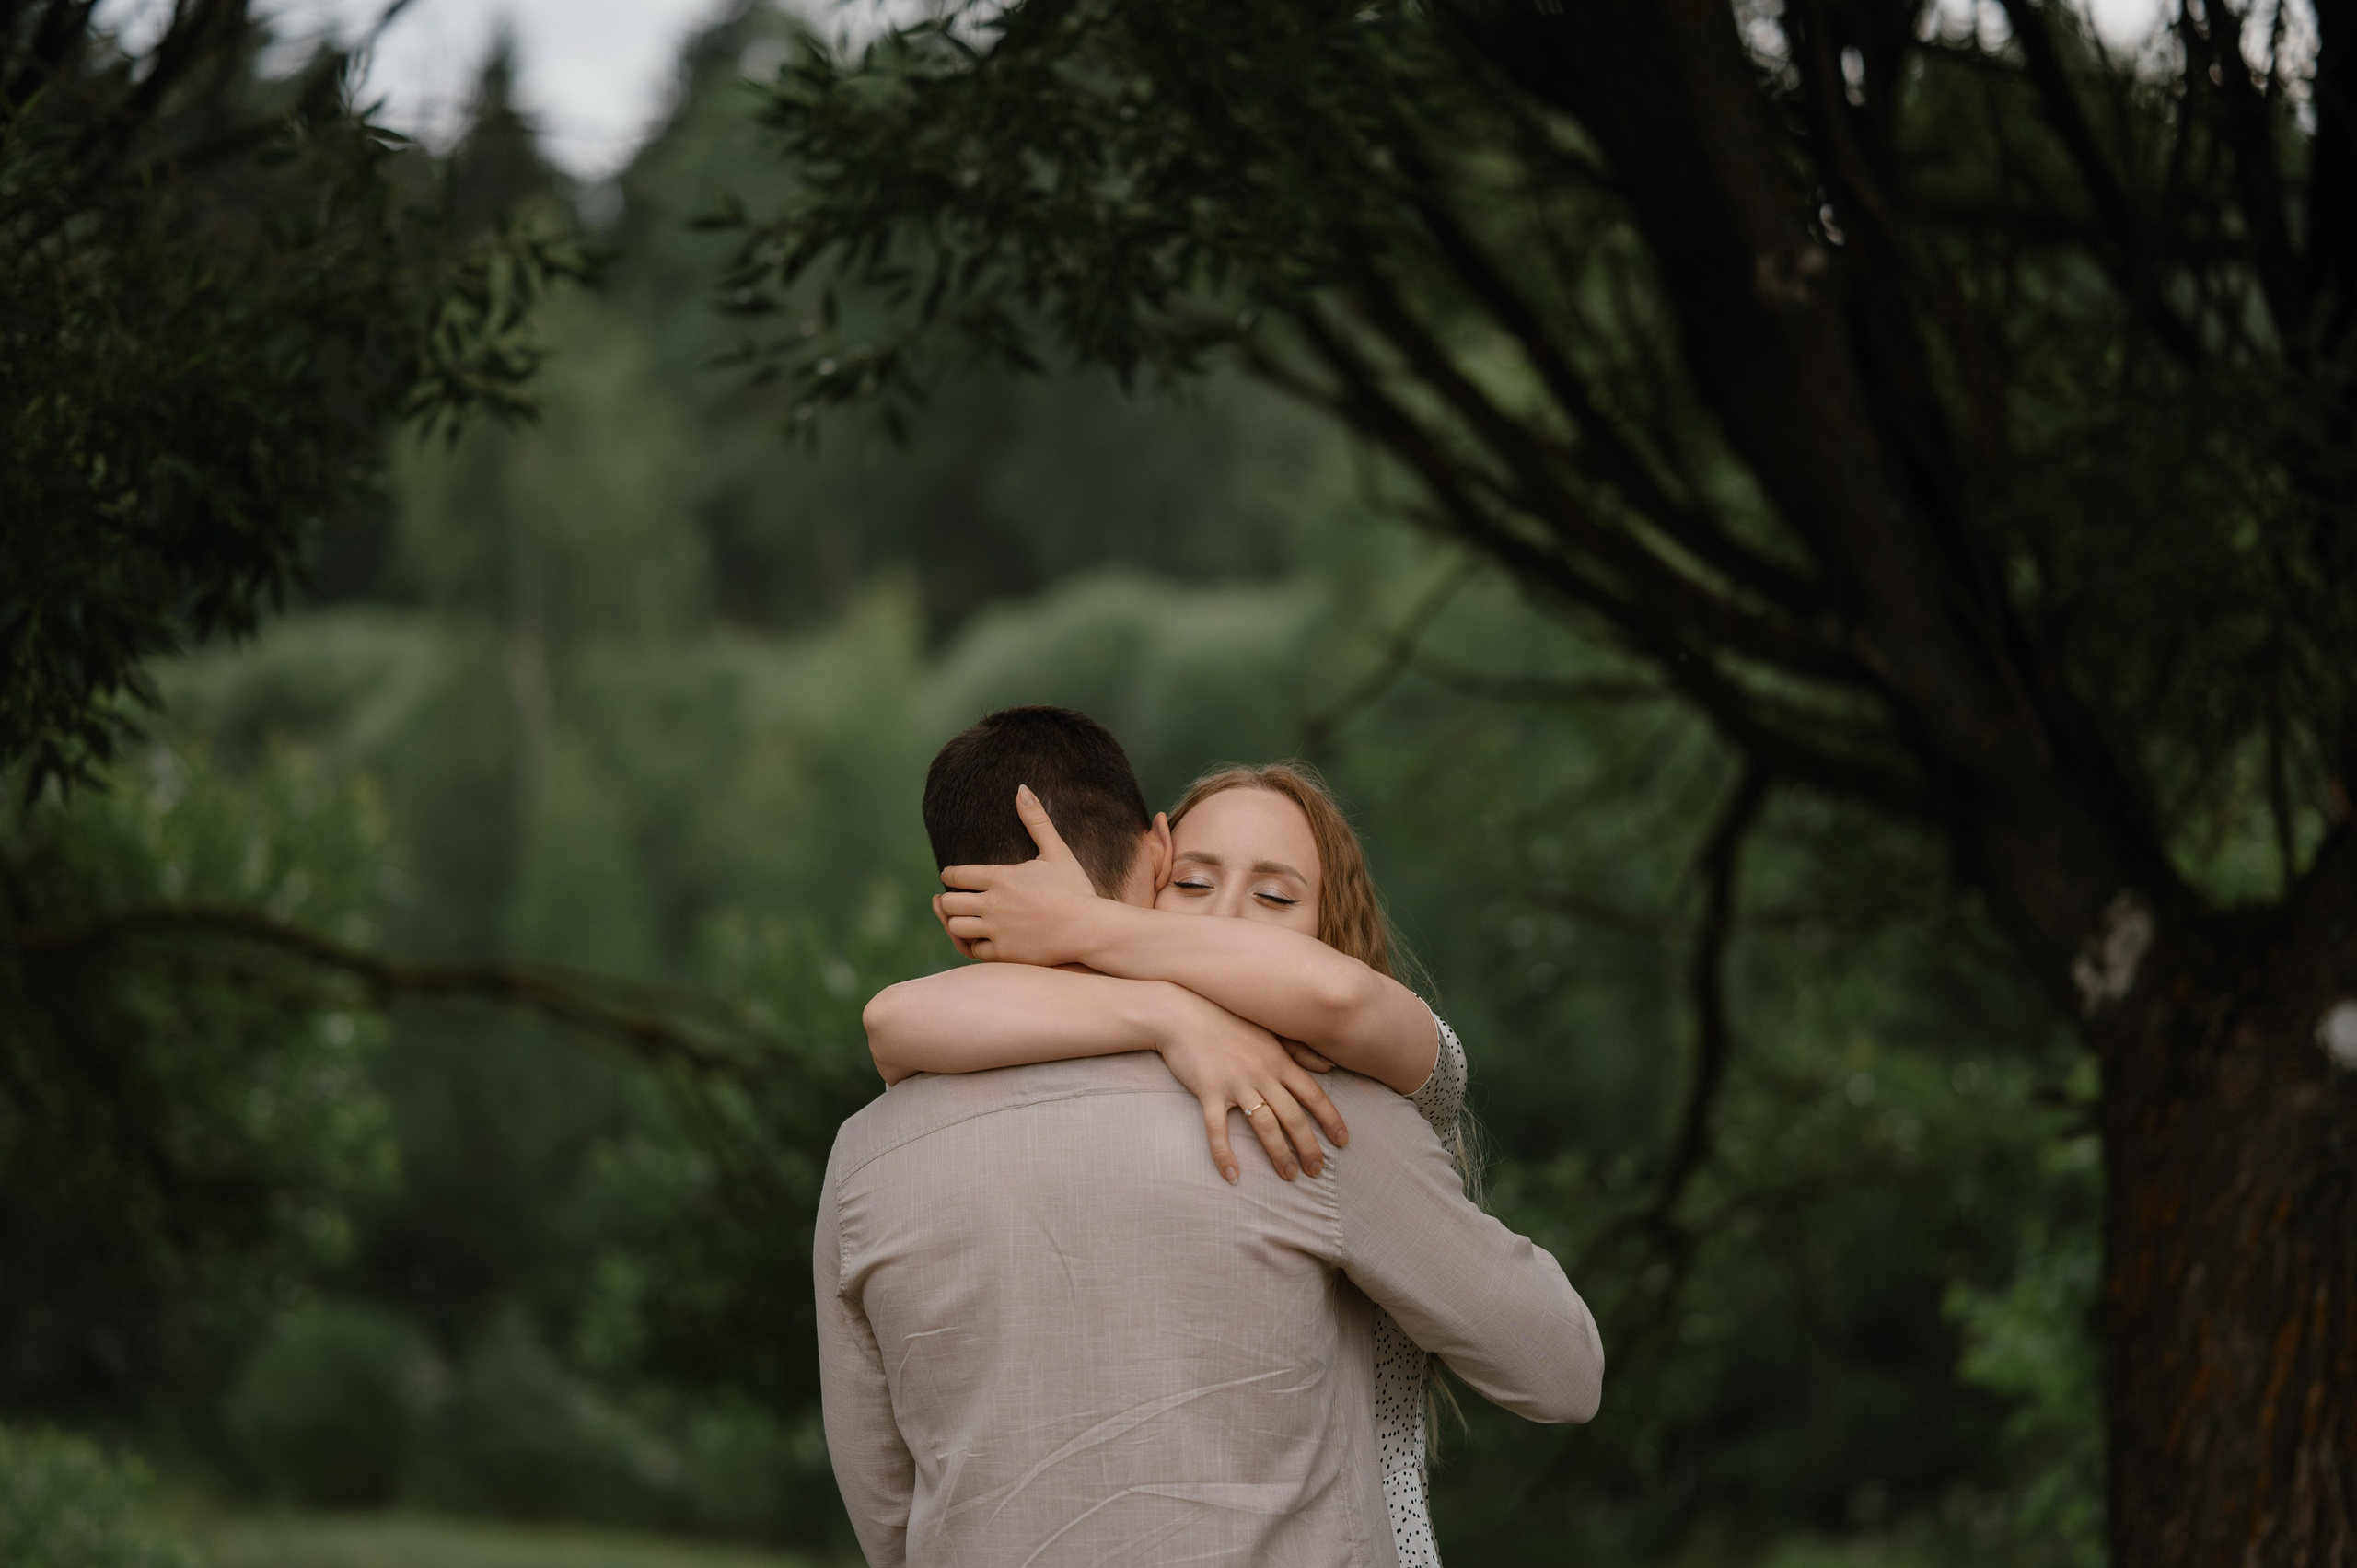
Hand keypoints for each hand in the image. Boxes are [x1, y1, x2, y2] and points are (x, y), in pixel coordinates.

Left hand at [935, 786, 1107, 964]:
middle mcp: (992, 903)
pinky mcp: (1004, 953)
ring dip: (957, 924)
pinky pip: (975, 951)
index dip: (949, 876)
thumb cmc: (1075, 889)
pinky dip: (975, 945)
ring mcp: (996, 929)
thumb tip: (1021, 789)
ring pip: (956, 927)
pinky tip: (982, 940)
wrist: (1089, 929)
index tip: (949, 878)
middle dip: (948, 901)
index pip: (957, 875)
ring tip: (962, 921)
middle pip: (949, 902)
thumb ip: (1036, 821)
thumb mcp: (1057, 851)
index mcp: (1001, 877)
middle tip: (951, 901)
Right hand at [1155, 986, 1347, 1183]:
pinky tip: (1233, 1175)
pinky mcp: (1208, 1091)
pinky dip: (1224, 1155)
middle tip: (1317, 1170)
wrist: (1181, 1012)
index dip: (1331, 1120)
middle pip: (1294, 1116)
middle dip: (1309, 1147)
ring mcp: (1235, 1083)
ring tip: (1289, 1175)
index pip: (1313, 1095)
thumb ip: (1299, 1051)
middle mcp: (1262, 1073)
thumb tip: (1329, 1067)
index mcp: (1279, 1060)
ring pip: (1265, 1126)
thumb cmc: (1226, 1021)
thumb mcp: (1267, 1032)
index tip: (1342, 1142)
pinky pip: (1218, 1129)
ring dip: (1279, 1154)